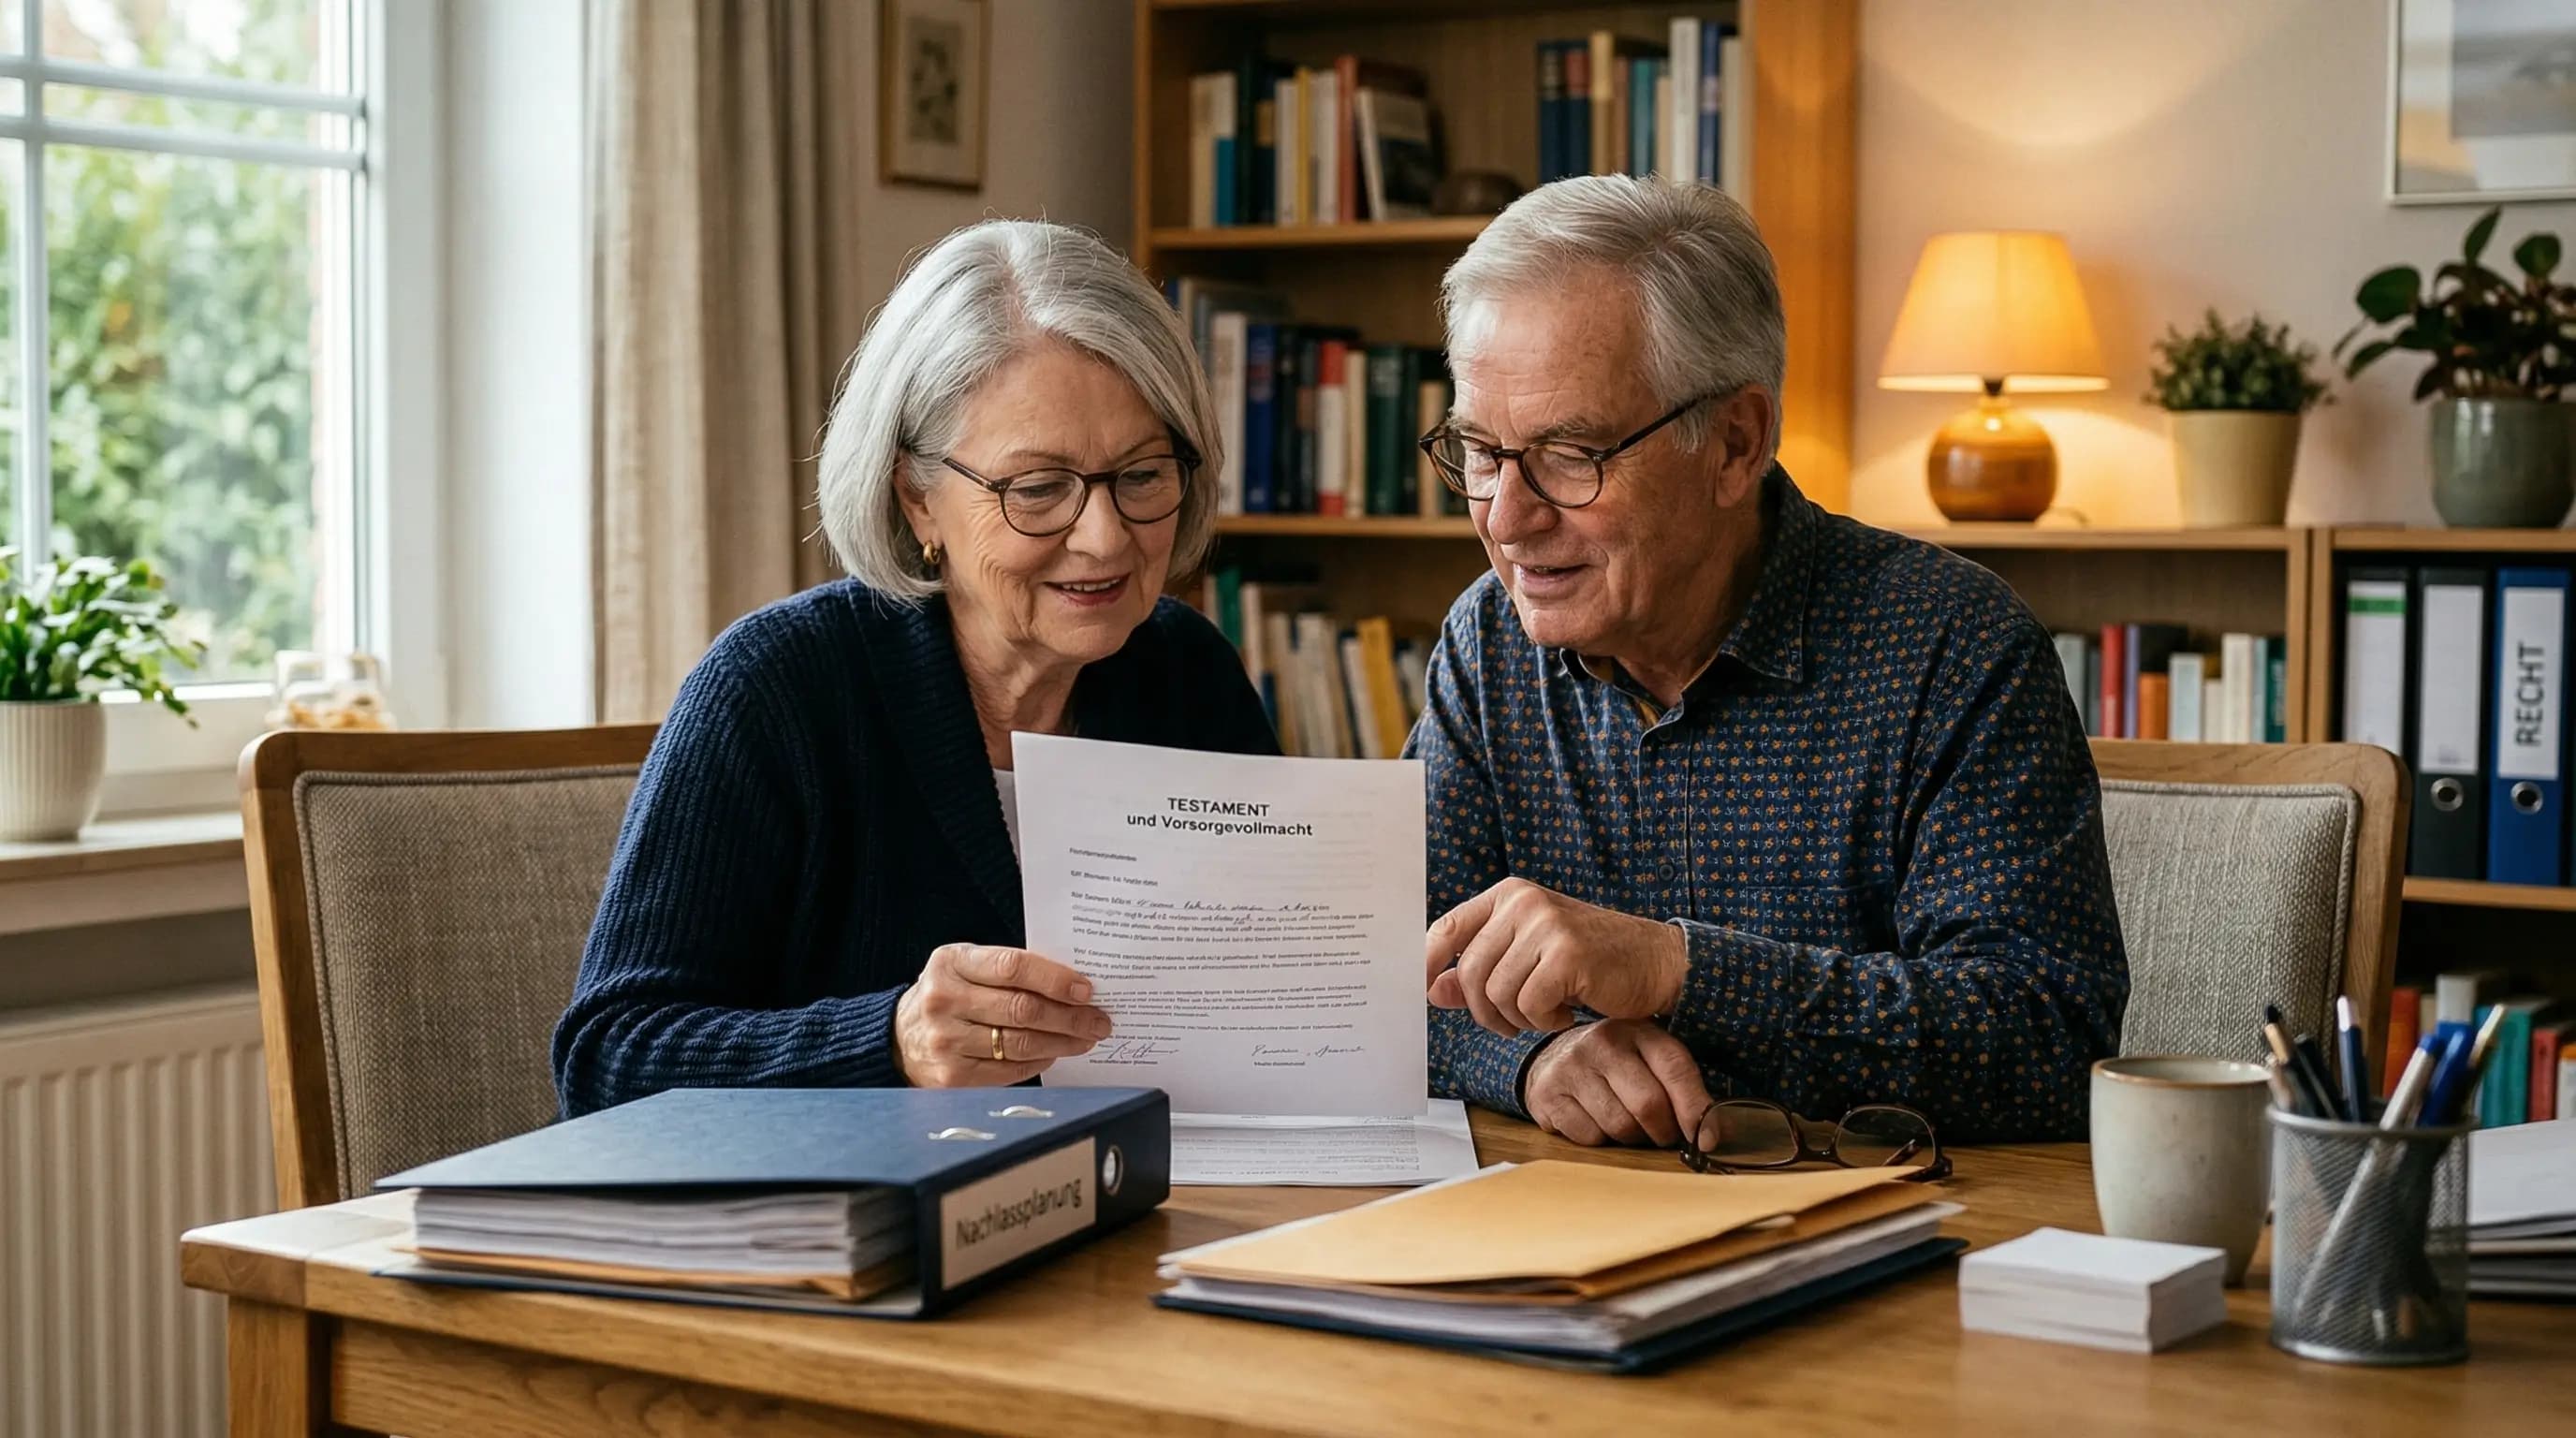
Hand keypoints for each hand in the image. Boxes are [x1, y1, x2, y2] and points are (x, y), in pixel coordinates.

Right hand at [894, 944, 1112, 1087]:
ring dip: (1062, 1042)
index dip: (1055, 979)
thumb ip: (1008, 970)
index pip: (1013, 966)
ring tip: (1086, 1038)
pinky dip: (1039, 1061)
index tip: (1086, 989)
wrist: (898, 1038)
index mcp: (951, 962)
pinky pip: (1010, 1070)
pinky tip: (1054, 1054)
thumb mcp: (965, 966)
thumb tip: (1072, 986)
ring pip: (1021, 1043)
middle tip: (1099, 1020)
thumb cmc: (947, 995)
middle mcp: (945, 1000)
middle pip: (1023, 1009)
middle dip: (1070, 1016)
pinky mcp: (952, 1077)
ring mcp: (947, 1041)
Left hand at [1424, 878, 1687, 1036]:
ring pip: (1497, 993)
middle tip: (1513, 1023)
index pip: (1446, 928)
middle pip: (1469, 972)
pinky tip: (1566, 1013)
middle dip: (1484, 1012)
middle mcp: (1523, 902)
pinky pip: (1528, 1005)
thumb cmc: (1590, 963)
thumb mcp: (1529, 961)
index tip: (1423, 993)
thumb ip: (1481, 972)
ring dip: (1517, 1019)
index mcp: (1508, 896)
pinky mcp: (1567, 953)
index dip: (1425, 965)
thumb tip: (1430, 990)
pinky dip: (1544, 1021)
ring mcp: (1546, 925)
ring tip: (1545, 1014)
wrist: (1656, 961)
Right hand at [1524, 1020, 1713, 1147]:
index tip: (1706, 1139)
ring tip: (1628, 1125)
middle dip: (1663, 1131)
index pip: (1675, 1068)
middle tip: (1663, 1135)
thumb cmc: (1616, 1063)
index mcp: (1636, 1030)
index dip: (1695, 1108)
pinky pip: (1589, 1137)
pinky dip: (1599, 1140)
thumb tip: (1711, 1135)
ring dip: (1631, 1137)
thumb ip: (1680, 1084)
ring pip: (1619, 1125)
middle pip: (1648, 1104)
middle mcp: (1602, 1043)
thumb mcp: (1648, 1057)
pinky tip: (1596, 1121)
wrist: (1555, 1056)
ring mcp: (1571, 1067)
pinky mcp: (1547, 1094)